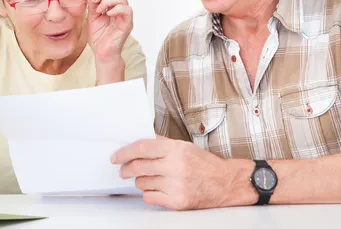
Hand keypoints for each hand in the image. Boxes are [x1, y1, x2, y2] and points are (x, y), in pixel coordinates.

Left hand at [86, 0, 132, 61]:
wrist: (101, 53)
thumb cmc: (98, 37)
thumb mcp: (91, 16)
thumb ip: (92, 3)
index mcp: (113, 5)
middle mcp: (121, 9)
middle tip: (94, 0)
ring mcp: (125, 16)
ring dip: (107, 0)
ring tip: (99, 10)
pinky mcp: (127, 23)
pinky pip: (126, 10)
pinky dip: (116, 8)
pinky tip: (107, 14)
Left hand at [111, 137, 238, 209]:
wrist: (225, 182)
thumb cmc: (204, 164)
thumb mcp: (183, 146)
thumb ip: (161, 143)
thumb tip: (138, 138)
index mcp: (176, 149)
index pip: (142, 148)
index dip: (124, 152)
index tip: (116, 157)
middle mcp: (175, 166)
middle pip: (138, 167)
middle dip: (126, 169)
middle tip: (123, 170)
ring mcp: (176, 185)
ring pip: (142, 183)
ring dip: (140, 181)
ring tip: (149, 178)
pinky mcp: (177, 201)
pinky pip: (150, 198)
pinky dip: (149, 194)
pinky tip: (157, 189)